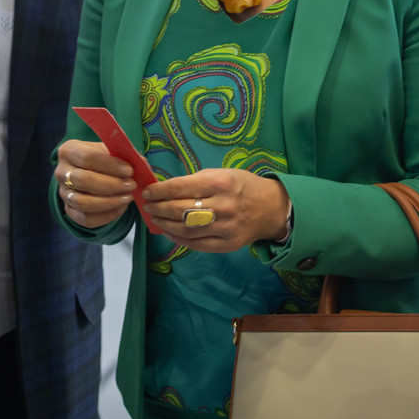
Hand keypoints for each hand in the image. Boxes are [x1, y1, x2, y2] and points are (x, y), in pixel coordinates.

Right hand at [55, 139, 135, 229]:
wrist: (89, 172)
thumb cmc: (102, 159)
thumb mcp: (110, 150)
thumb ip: (125, 155)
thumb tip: (141, 164)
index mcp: (69, 151)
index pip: (87, 158)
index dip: (110, 165)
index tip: (129, 171)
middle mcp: (61, 172)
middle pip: (83, 181)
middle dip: (111, 185)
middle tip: (131, 185)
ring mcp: (63, 194)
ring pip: (83, 203)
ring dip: (109, 202)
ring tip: (128, 197)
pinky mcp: (69, 211)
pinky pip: (86, 219)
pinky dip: (106, 216)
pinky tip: (121, 208)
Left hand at [143, 169, 289, 252]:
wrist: (271, 208)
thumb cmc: (243, 186)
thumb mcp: (223, 173)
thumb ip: (196, 181)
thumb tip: (166, 189)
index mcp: (220, 183)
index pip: (180, 187)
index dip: (159, 191)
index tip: (147, 192)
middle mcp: (222, 206)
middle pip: (179, 210)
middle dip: (158, 208)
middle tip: (147, 206)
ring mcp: (225, 228)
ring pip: (185, 229)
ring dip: (164, 224)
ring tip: (155, 218)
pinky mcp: (227, 244)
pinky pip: (196, 244)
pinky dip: (179, 239)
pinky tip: (169, 232)